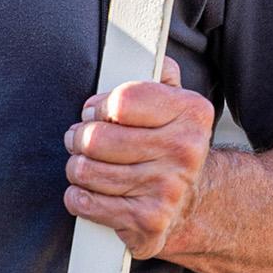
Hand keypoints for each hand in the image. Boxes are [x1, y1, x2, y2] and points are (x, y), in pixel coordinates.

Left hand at [63, 55, 215, 260]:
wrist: (195, 203)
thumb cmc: (170, 143)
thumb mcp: (174, 101)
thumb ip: (157, 73)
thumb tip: (139, 51)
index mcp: (192, 112)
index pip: (122, 101)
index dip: (98, 105)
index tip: (93, 111)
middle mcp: (185, 151)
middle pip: (97, 138)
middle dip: (78, 137)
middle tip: (80, 139)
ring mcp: (169, 189)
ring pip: (87, 171)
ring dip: (76, 167)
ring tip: (84, 164)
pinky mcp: (150, 222)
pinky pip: (87, 203)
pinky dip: (78, 196)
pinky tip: (89, 191)